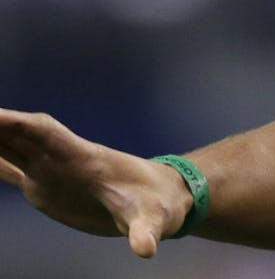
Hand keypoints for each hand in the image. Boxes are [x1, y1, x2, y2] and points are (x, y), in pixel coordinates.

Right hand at [0, 109, 193, 257]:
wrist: (161, 200)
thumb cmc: (160, 206)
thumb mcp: (154, 220)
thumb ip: (144, 232)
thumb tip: (145, 249)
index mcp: (82, 157)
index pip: (42, 132)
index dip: (14, 122)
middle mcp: (60, 158)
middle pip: (15, 135)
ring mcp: (49, 170)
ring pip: (6, 149)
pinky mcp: (43, 186)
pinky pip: (7, 170)